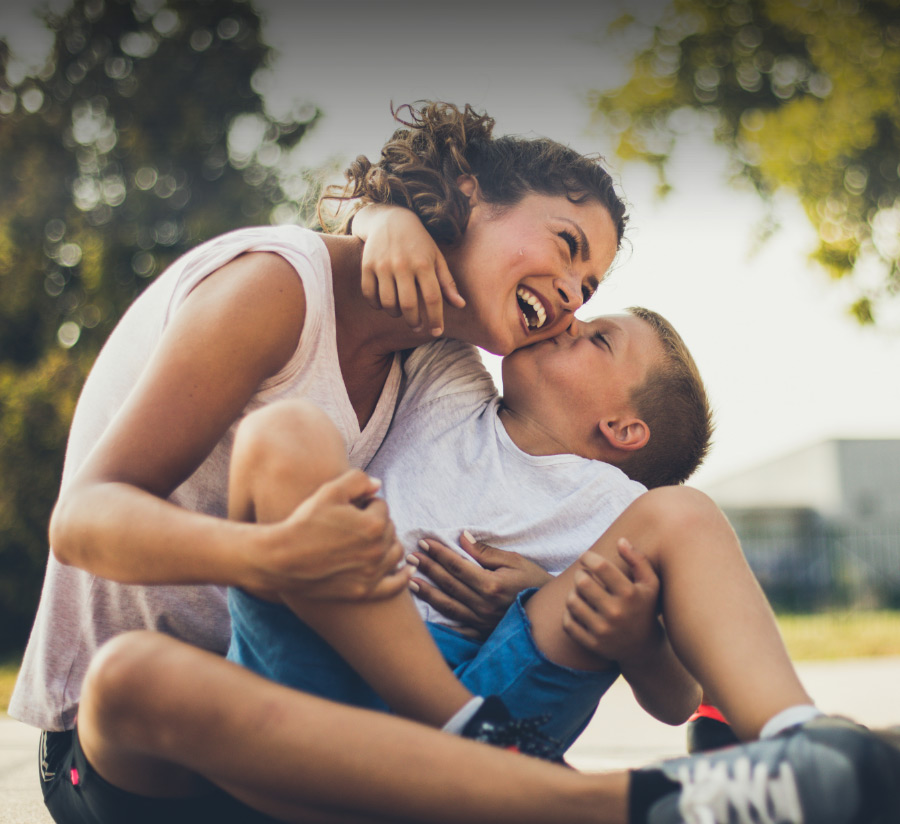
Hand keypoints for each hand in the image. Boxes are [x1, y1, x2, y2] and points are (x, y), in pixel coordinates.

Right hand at [254, 469, 409, 600]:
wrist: (281, 559)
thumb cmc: (305, 523)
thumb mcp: (330, 491)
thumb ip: (359, 480)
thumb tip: (378, 485)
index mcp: (374, 525)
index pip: (381, 506)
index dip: (364, 503)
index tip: (347, 508)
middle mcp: (378, 551)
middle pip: (389, 529)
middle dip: (375, 522)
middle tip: (352, 524)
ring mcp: (372, 573)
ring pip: (395, 553)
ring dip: (387, 543)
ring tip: (371, 540)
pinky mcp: (364, 591)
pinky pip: (395, 586)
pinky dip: (403, 577)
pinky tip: (407, 570)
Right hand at [353, 204, 464, 335]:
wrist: (390, 219)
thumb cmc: (419, 242)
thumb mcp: (436, 258)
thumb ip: (447, 283)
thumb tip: (461, 305)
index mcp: (424, 263)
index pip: (432, 298)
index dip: (436, 319)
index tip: (437, 331)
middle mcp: (403, 265)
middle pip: (409, 305)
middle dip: (415, 322)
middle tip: (418, 326)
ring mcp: (383, 265)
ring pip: (388, 303)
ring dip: (396, 314)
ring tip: (401, 313)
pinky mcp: (367, 265)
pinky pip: (370, 295)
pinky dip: (377, 305)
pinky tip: (384, 304)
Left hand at [408, 531, 552, 638]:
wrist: (550, 612)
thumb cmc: (533, 581)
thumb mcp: (514, 561)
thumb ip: (486, 552)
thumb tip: (462, 538)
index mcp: (491, 585)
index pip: (457, 566)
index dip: (439, 553)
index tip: (424, 542)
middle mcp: (483, 605)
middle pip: (448, 584)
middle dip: (428, 568)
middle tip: (411, 557)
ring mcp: (481, 622)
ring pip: (447, 606)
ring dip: (427, 592)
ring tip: (410, 581)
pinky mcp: (482, 633)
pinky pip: (457, 629)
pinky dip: (440, 622)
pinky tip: (425, 615)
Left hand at [562, 538, 662, 663]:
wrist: (643, 648)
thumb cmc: (644, 608)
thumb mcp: (650, 584)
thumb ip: (638, 560)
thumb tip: (620, 541)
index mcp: (630, 595)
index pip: (600, 567)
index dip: (588, 557)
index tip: (586, 557)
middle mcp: (617, 613)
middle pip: (582, 583)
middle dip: (580, 574)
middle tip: (584, 575)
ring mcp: (603, 631)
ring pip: (572, 601)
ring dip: (573, 593)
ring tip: (581, 593)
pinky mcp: (592, 644)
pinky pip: (568, 623)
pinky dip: (569, 614)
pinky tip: (578, 610)